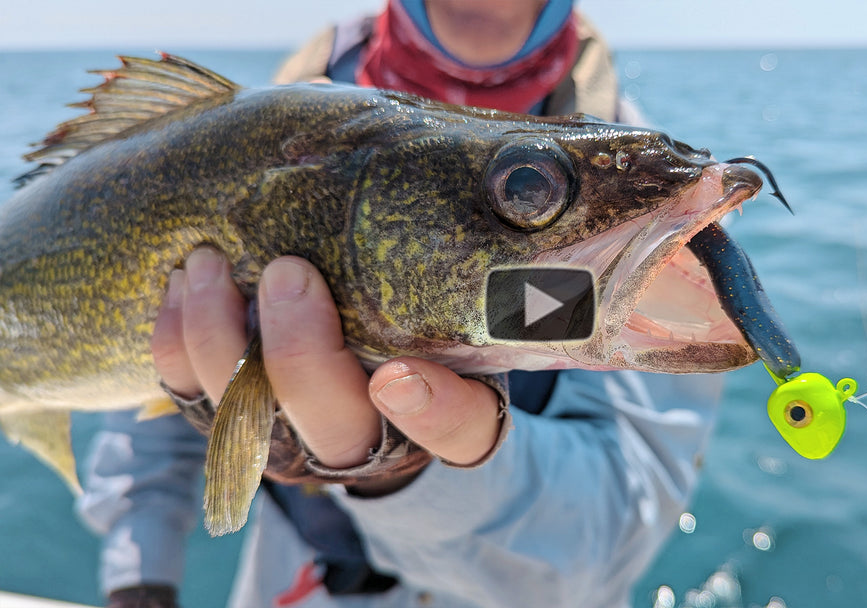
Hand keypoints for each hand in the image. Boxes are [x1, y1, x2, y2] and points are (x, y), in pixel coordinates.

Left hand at [151, 247, 502, 470]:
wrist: (376, 379)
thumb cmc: (432, 334)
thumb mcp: (472, 317)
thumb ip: (486, 288)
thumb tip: (481, 209)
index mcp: (445, 420)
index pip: (455, 429)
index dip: (428, 409)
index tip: (401, 376)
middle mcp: (365, 442)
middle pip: (329, 422)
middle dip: (300, 352)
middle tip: (290, 272)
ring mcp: (293, 435)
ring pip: (244, 410)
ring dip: (218, 336)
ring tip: (210, 262)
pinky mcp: (233, 416)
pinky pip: (186, 391)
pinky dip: (174, 339)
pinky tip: (181, 283)